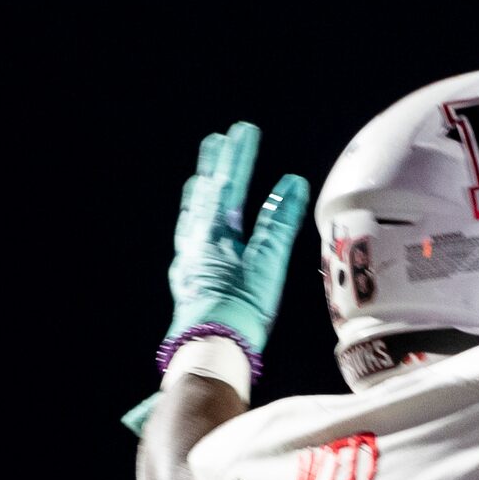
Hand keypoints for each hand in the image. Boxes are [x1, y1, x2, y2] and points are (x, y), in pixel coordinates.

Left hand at [163, 120, 308, 371]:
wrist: (209, 349)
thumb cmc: (239, 310)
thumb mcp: (266, 264)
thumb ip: (278, 223)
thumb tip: (291, 184)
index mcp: (215, 233)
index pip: (228, 184)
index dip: (238, 156)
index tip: (244, 130)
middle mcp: (196, 241)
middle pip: (205, 193)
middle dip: (214, 165)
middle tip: (217, 141)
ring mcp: (188, 260)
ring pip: (192, 215)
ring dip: (200, 192)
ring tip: (202, 177)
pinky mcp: (187, 279)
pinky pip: (188, 237)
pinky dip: (194, 221)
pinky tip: (196, 229)